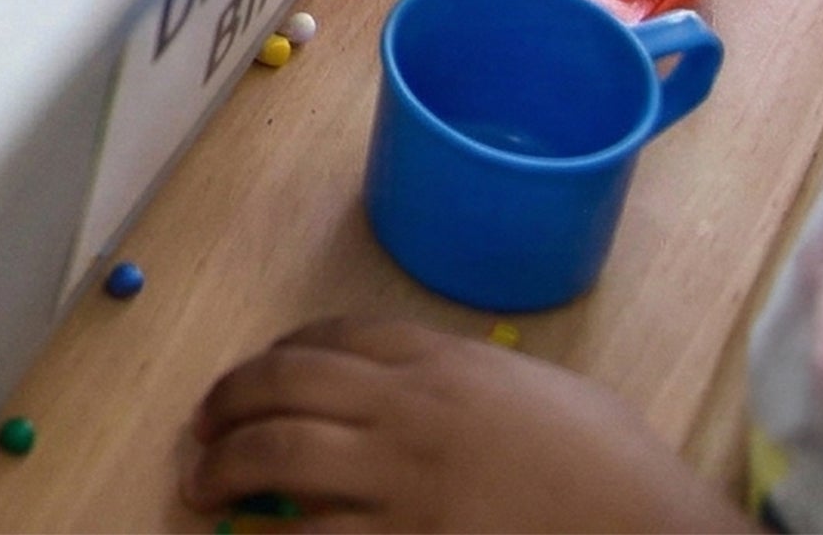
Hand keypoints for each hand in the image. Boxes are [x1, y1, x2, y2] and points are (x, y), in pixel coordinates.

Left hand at [181, 316, 745, 530]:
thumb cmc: (624, 473)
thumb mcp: (549, 393)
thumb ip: (480, 379)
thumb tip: (438, 384)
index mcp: (443, 363)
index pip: (332, 337)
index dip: (281, 353)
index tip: (259, 373)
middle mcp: (408, 411)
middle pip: (285, 386)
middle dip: (227, 402)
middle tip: (200, 426)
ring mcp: (404, 485)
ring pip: (280, 458)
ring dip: (225, 468)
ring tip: (198, 485)